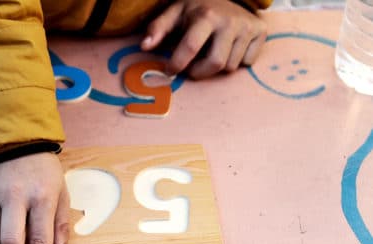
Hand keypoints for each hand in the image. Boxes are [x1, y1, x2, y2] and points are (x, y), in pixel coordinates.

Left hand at [141, 0, 266, 78]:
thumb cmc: (197, 7)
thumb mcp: (175, 12)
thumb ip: (158, 28)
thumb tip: (145, 46)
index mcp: (206, 16)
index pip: (191, 47)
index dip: (178, 64)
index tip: (170, 70)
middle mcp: (230, 21)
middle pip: (216, 63)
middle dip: (200, 72)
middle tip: (191, 69)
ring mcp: (248, 27)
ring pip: (231, 66)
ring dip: (216, 67)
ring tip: (209, 53)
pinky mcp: (261, 31)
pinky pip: (247, 62)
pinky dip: (236, 61)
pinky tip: (228, 48)